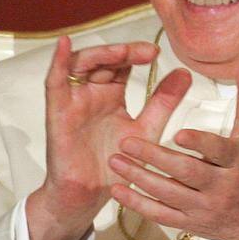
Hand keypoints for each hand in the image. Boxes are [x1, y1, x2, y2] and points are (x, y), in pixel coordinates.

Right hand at [26, 37, 188, 239]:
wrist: (91, 195)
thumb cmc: (115, 164)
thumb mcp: (147, 128)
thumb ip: (164, 101)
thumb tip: (185, 73)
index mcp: (111, 95)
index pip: (122, 64)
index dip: (136, 53)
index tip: (156, 53)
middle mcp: (91, 94)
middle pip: (103, 60)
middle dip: (123, 52)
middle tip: (146, 52)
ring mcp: (74, 101)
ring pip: (80, 65)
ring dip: (101, 54)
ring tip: (121, 51)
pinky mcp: (58, 113)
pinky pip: (54, 83)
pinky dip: (57, 62)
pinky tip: (65, 44)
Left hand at [107, 59, 238, 239]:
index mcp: (238, 162)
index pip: (219, 151)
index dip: (200, 144)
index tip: (178, 133)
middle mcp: (223, 187)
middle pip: (187, 173)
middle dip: (155, 159)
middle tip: (126, 142)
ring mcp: (206, 208)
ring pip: (169, 195)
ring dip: (139, 179)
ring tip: (114, 161)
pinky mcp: (191, 223)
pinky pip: (161, 215)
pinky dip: (138, 204)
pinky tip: (118, 190)